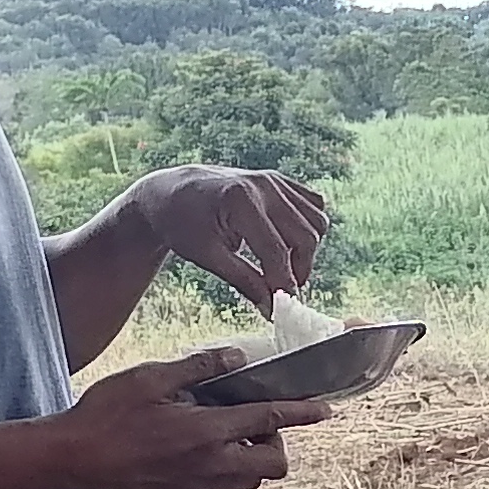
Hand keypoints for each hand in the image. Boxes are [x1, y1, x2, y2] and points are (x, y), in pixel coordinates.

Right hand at [55, 345, 329, 488]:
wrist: (72, 458)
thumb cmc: (106, 412)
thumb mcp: (150, 377)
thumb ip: (199, 366)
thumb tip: (237, 357)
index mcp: (205, 433)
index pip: (269, 422)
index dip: (303, 414)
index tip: (328, 410)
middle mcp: (208, 466)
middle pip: (274, 466)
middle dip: (277, 442)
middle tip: (254, 418)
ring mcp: (196, 486)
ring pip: (250, 480)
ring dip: (252, 457)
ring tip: (225, 429)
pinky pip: (221, 485)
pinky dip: (225, 466)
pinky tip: (196, 443)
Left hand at [132, 164, 330, 308]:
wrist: (172, 193)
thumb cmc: (183, 225)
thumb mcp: (207, 257)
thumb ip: (244, 281)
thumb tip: (272, 309)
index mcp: (240, 200)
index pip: (276, 251)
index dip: (283, 284)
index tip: (281, 309)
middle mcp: (263, 185)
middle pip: (305, 237)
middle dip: (299, 269)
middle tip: (281, 289)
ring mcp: (274, 180)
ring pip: (317, 222)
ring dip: (307, 250)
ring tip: (283, 267)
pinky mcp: (279, 181)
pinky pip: (313, 207)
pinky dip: (308, 228)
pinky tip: (287, 243)